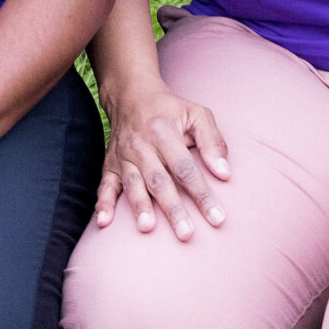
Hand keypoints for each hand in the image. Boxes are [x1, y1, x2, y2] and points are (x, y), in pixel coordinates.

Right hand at [95, 78, 230, 240]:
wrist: (130, 94)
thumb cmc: (170, 109)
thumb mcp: (197, 114)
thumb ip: (213, 141)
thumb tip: (225, 174)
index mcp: (163, 132)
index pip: (185, 168)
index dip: (201, 194)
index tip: (217, 218)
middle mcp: (141, 146)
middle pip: (158, 181)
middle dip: (172, 208)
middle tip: (186, 234)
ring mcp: (124, 156)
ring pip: (133, 184)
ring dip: (139, 207)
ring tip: (147, 228)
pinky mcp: (110, 163)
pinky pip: (105, 184)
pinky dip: (103, 203)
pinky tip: (104, 223)